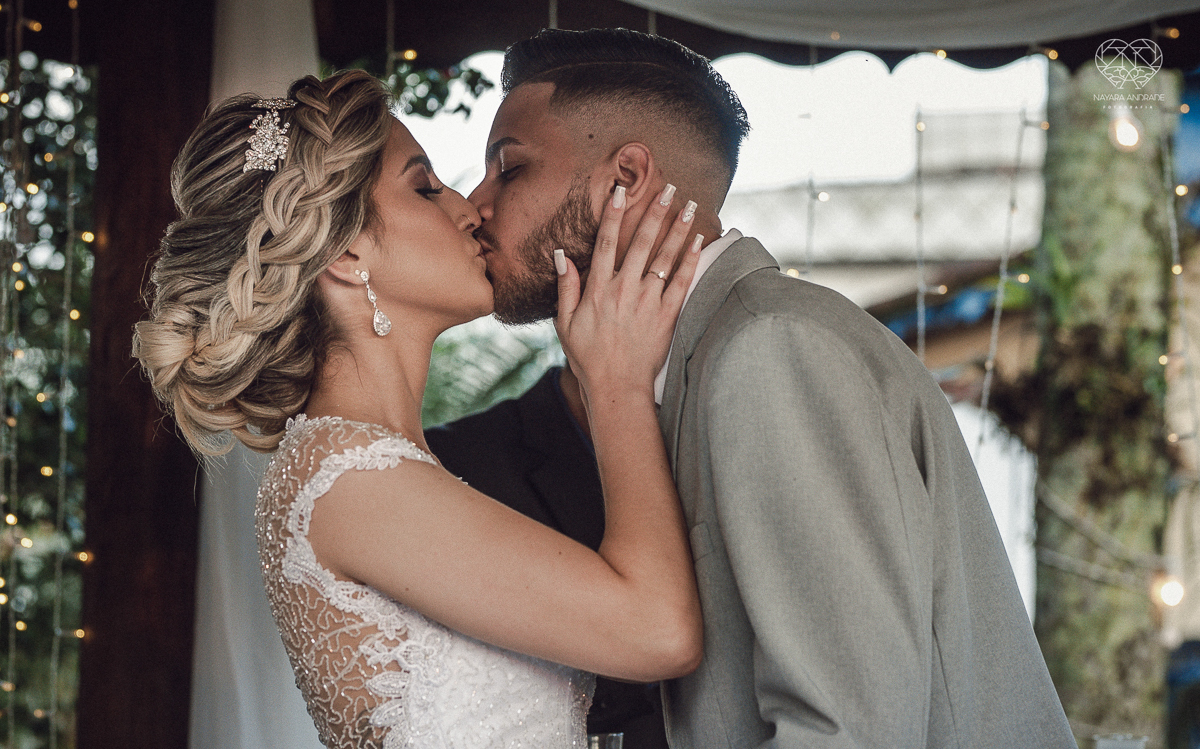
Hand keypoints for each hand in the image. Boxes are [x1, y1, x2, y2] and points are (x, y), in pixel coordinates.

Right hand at [554, 183, 702, 401]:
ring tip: (691, 206)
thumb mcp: (564, 323)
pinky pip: (681, 282)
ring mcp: (647, 302)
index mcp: (598, 289)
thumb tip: (561, 255)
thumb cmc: (588, 357)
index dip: (613, 215)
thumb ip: (566, 287)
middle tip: (669, 188)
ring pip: (665, 257)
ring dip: (678, 229)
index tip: (621, 191)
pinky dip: (690, 260)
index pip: (605, 243)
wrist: (617, 386)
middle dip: (655, 212)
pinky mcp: (666, 316)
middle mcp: (624, 290)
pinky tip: (699, 241)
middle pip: (641, 242)